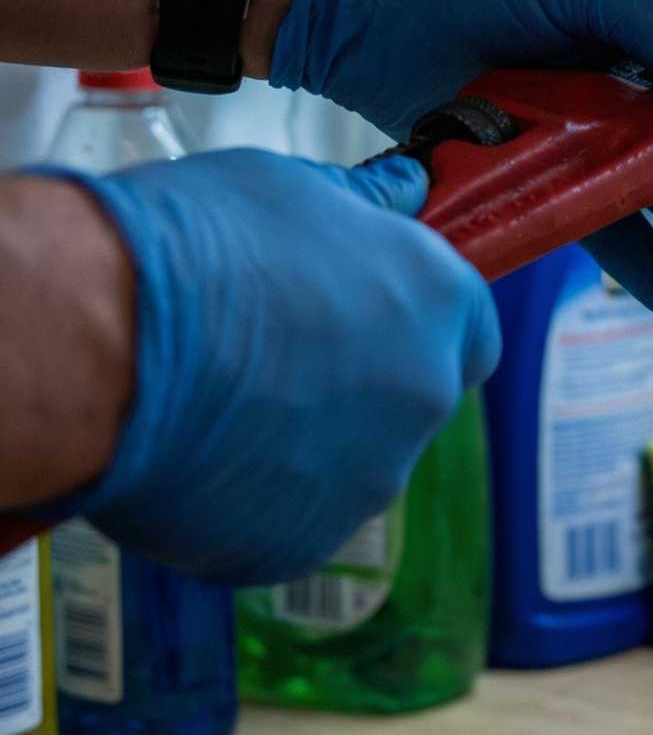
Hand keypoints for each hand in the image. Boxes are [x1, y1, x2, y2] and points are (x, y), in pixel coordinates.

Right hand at [37, 151, 497, 584]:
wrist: (103, 342)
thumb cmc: (193, 248)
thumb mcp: (288, 188)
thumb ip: (360, 204)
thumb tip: (403, 195)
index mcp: (438, 307)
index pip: (467, 327)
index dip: (414, 320)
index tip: (366, 310)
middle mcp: (423, 401)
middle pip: (405, 401)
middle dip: (351, 383)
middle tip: (266, 351)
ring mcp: (364, 484)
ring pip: (344, 466)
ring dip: (299, 443)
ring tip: (213, 397)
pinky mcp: (295, 547)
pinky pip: (281, 520)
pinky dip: (246, 497)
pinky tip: (190, 452)